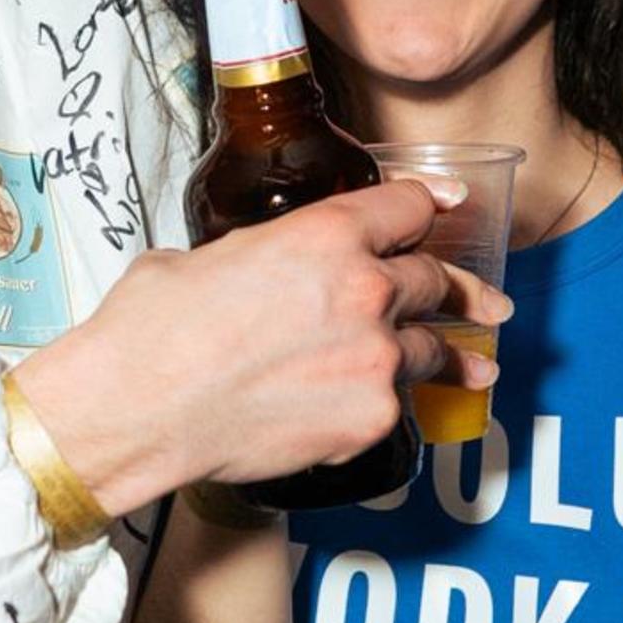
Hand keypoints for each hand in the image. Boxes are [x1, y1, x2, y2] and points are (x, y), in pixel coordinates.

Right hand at [13, 178, 506, 520]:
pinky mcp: (370, 419)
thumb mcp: (205, 258)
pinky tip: (398, 412)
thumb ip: (261, 258)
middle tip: (485, 301)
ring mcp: (375, 358)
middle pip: (435, 279)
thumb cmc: (151, 332)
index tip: (448, 206)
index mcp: (325, 233)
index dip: (430, 203)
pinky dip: (391, 407)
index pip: (405, 207)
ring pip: (433, 349)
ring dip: (459, 356)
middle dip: (461, 290)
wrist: (137, 409)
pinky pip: (396, 407)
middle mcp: (365, 289)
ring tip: (481, 365)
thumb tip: (256, 276)